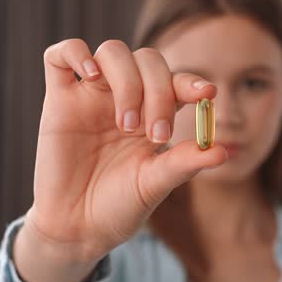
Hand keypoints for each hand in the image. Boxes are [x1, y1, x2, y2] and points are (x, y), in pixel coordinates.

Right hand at [27, 38, 226, 263]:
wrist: (76, 229)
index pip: (175, 82)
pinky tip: (91, 75)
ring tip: (126, 123)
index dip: (192, 82)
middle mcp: (123, 99)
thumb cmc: (118, 207)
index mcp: (152, 115)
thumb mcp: (154, 185)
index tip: (207, 94)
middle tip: (155, 133)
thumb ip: (183, 163)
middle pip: (147, 60)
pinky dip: (76, 53)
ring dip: (128, 81)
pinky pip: (59, 56)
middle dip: (159, 90)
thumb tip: (223, 151)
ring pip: (112, 52)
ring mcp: (91, 97)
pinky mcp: (58, 101)